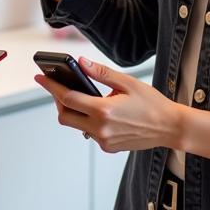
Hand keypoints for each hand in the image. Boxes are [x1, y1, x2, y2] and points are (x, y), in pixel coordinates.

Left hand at [33, 57, 184, 153]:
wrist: (169, 127)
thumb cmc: (151, 102)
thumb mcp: (127, 82)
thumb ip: (100, 73)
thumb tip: (80, 62)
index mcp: (103, 111)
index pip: (67, 98)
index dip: (51, 87)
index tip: (40, 77)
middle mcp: (100, 129)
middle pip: (65, 116)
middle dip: (59, 101)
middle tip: (60, 87)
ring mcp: (104, 141)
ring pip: (76, 125)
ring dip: (73, 111)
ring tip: (81, 96)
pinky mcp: (109, 147)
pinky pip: (89, 132)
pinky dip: (87, 120)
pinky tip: (98, 110)